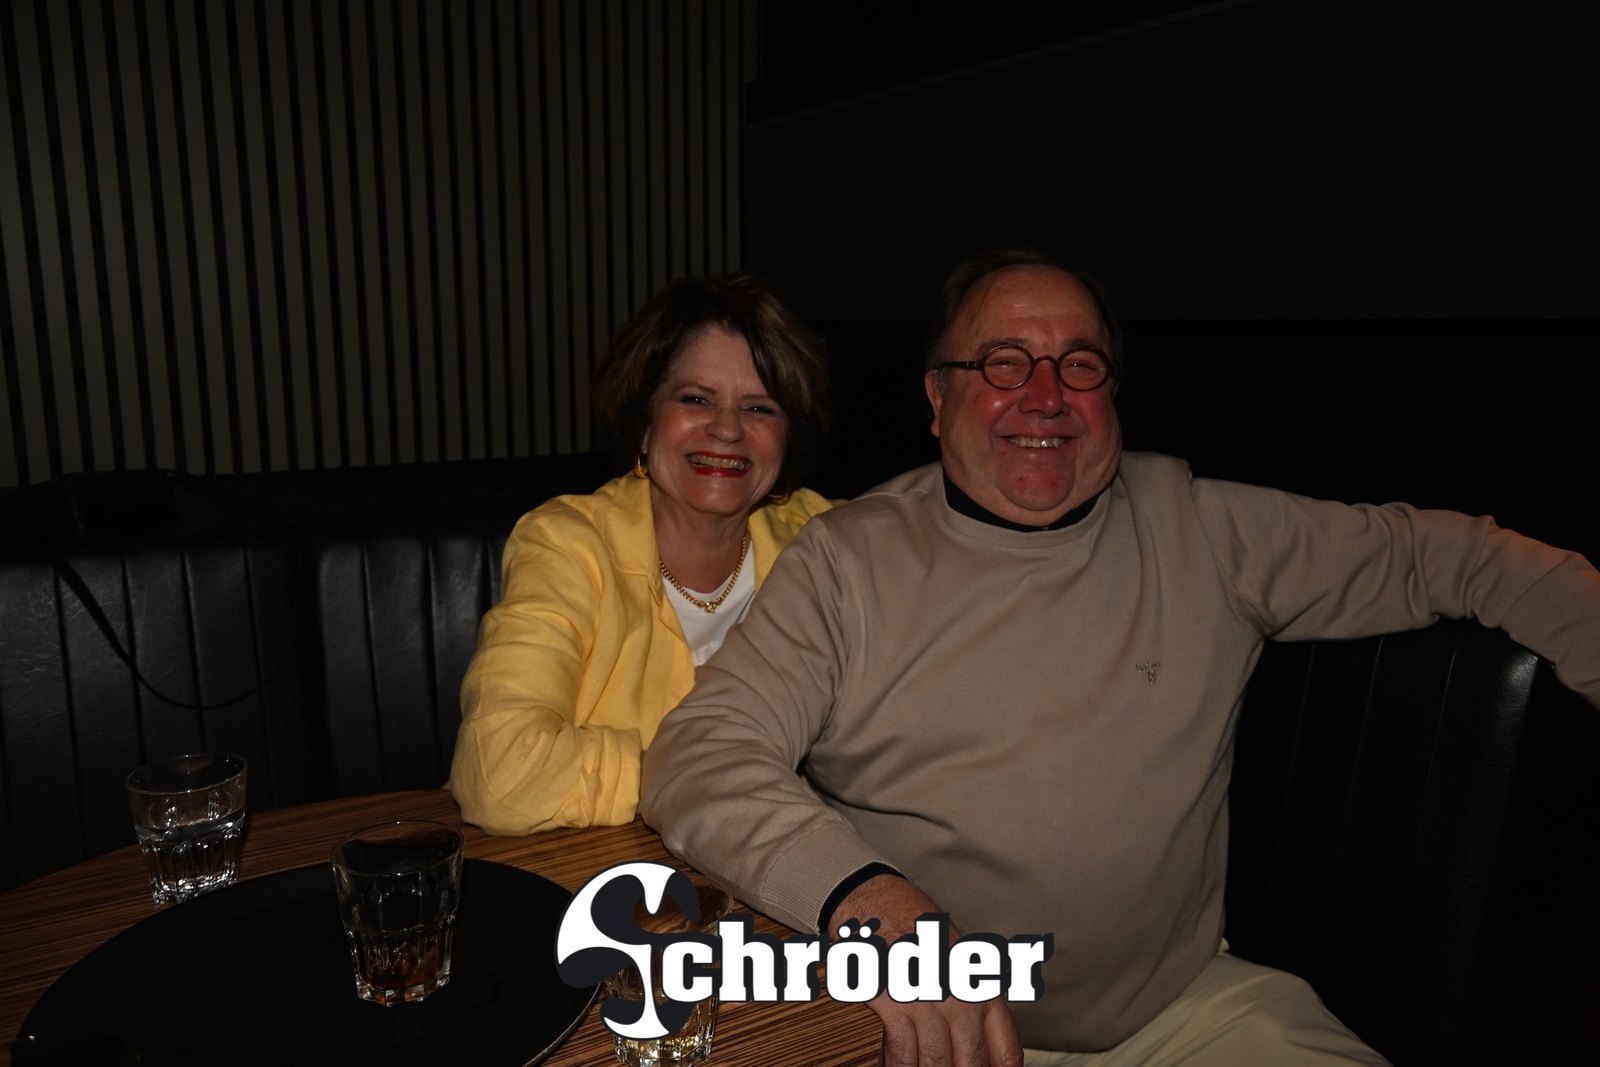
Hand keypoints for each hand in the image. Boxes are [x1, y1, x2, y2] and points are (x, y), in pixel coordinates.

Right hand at [826, 875, 1023, 1066]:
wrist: (877, 903)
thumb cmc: (916, 930)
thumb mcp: (959, 958)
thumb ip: (973, 999)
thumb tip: (976, 1044)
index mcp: (983, 986)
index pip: (1006, 1048)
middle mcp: (960, 994)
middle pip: (971, 1061)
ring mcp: (928, 999)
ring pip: (936, 1061)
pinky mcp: (894, 1001)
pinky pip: (902, 1051)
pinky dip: (896, 1066)